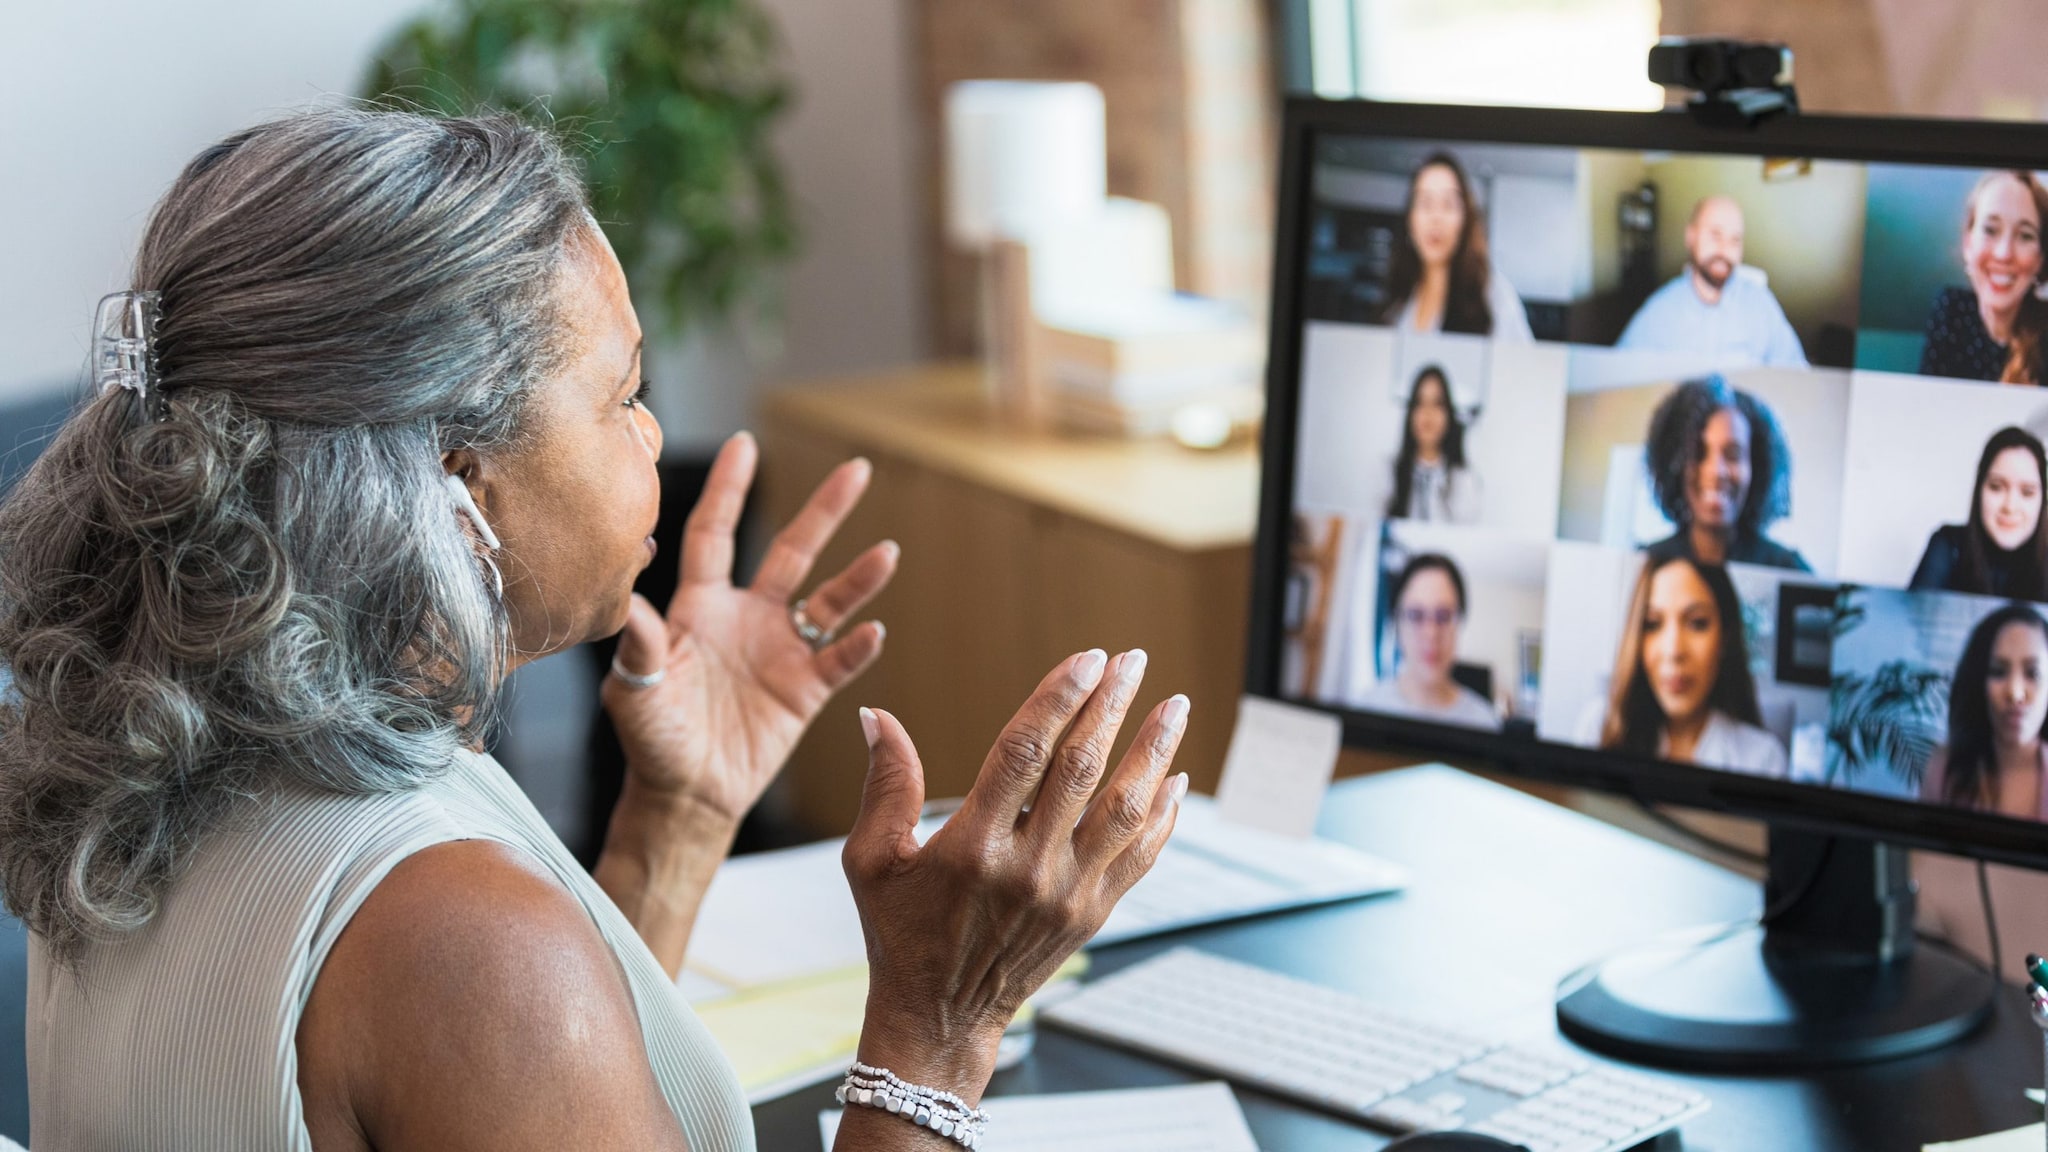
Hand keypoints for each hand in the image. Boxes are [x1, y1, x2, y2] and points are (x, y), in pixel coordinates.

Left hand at [604, 432, 897, 825]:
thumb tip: (629, 598)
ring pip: (829, 601)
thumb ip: (639, 642)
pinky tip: (874, 630)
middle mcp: (747, 617)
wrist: (685, 794)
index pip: (716, 533)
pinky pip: (839, 660)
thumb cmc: (650, 739)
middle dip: (825, 510)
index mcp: (701, 606)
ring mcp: (781, 650)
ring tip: (888, 552)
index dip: (729, 489)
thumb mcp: (633, 688)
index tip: (745, 444)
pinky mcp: (805, 690)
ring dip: (859, 578)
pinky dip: (858, 646)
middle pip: (792, 550)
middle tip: (858, 469)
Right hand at [840, 649, 1189, 1101]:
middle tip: (1132, 661)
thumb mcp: (872, 861)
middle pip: (1082, 770)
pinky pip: (1139, 856)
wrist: (942, 1017)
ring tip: (1174, 706)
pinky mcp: (1092, 915)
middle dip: (1111, 707)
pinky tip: (1175, 777)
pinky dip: (1162, 814)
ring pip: (1124, 809)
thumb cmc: (900, 933)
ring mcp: (1068, 894)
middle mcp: (1027, 869)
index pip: (1024, 753)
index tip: (1086, 659)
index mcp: (972, 846)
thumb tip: (875, 716)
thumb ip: (884, 784)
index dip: (1058, 699)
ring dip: (1153, 753)